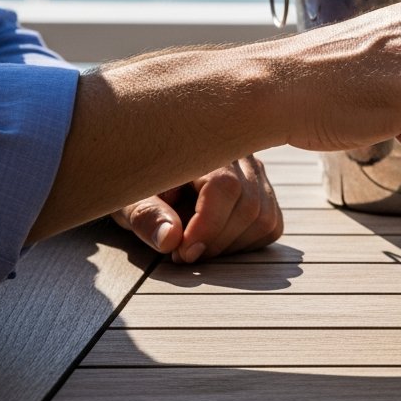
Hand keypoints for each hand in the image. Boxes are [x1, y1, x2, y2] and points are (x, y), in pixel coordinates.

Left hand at [111, 155, 283, 262]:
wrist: (149, 174)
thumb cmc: (137, 186)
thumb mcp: (129, 199)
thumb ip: (147, 217)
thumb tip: (171, 238)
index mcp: (203, 146)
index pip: (225, 187)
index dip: (208, 226)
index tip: (183, 251)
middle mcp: (238, 153)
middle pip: (249, 205)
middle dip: (216, 241)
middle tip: (183, 254)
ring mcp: (255, 171)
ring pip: (265, 218)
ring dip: (230, 246)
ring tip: (197, 247)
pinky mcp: (264, 190)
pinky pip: (271, 224)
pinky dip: (246, 244)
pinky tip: (216, 241)